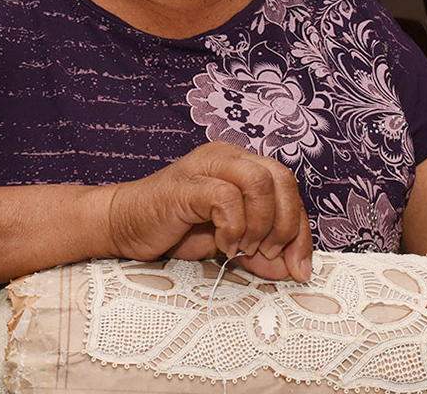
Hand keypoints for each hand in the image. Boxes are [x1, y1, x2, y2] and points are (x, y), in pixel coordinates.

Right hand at [105, 142, 312, 280]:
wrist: (124, 226)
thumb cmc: (175, 229)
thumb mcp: (230, 243)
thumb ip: (261, 252)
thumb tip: (294, 269)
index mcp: (242, 164)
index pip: (289, 188)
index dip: (301, 230)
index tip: (299, 266)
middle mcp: (228, 157)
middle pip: (282, 179)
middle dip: (286, 225)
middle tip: (267, 254)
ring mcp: (206, 166)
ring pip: (260, 182)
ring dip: (260, 224)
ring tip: (243, 247)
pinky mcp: (187, 184)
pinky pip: (226, 197)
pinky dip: (233, 226)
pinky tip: (222, 243)